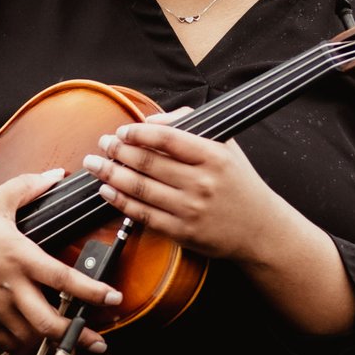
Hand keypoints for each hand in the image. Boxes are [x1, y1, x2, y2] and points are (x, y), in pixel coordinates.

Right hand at [0, 169, 119, 354]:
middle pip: (49, 323)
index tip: (114, 298)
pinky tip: (36, 343)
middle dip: (78, 337)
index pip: (63, 278)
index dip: (91, 291)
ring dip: (52, 344)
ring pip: (30, 338)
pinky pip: (6, 343)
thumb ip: (28, 187)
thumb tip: (56, 175)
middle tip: (99, 343)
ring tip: (71, 345)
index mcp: (17, 255)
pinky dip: (24, 347)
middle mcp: (7, 286)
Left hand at [86, 116, 354, 336]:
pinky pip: (144, 215)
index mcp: (213, 157)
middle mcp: (202, 183)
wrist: (260, 229)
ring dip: (112, 175)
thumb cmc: (238, 183)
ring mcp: (190, 210)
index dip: (138, 132)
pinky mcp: (182, 233)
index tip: (122, 130)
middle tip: (102, 144)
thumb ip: (190, 125)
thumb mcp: (225, 145)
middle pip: (148, 163)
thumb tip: (150, 120)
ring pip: (141, 189)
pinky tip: (107, 191)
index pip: (167, 138)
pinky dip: (121, 202)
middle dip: (118, 151)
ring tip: (95, 164)